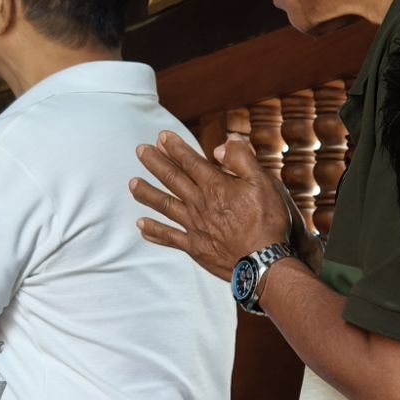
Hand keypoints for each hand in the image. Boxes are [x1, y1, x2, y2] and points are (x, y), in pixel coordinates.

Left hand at [131, 131, 289, 279]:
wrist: (263, 262)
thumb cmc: (267, 221)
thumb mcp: (263, 183)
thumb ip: (242, 160)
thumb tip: (221, 145)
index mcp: (215, 186)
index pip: (190, 161)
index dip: (175, 147)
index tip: (161, 137)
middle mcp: (199, 204)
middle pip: (172, 179)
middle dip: (155, 163)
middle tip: (140, 151)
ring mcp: (194, 226)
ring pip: (165, 205)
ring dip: (147, 193)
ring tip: (132, 184)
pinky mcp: (195, 247)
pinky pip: (169, 238)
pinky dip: (154, 231)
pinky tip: (141, 226)